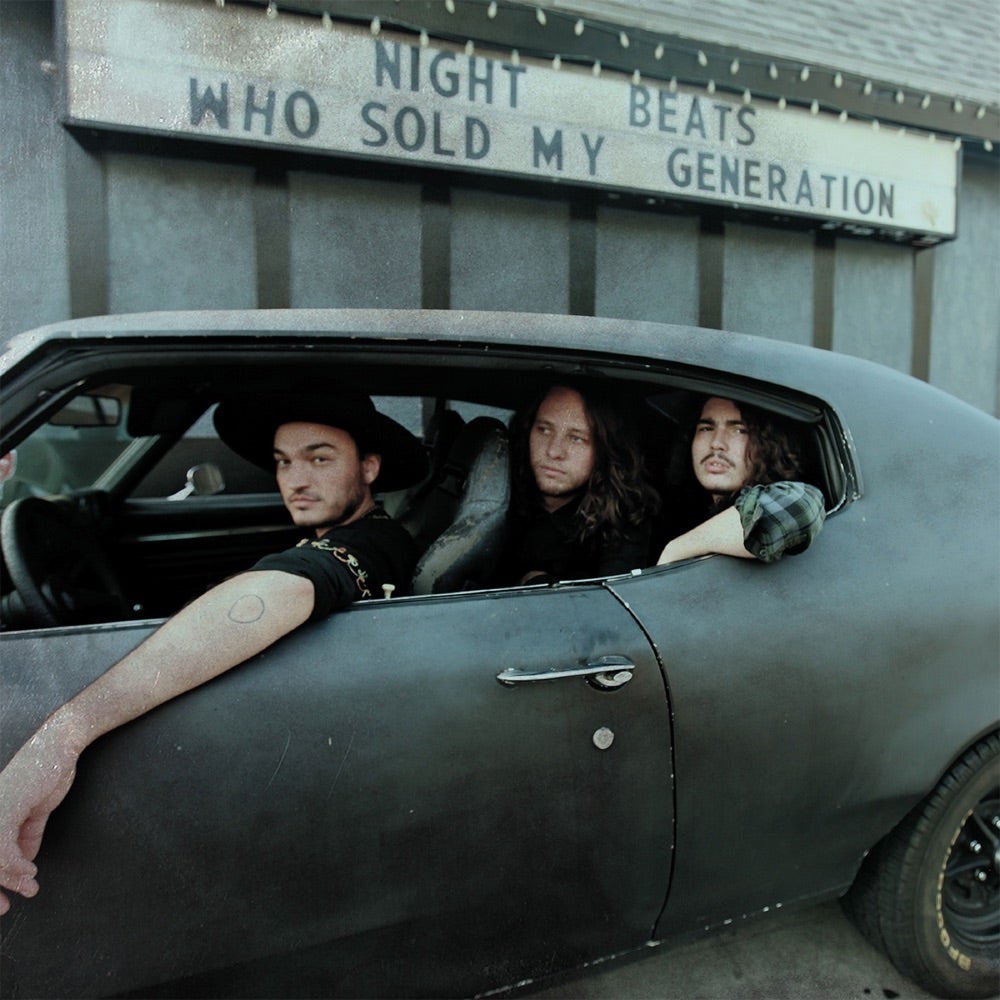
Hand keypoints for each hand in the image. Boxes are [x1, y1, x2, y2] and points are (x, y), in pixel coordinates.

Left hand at [0, 725, 80, 913]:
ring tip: (29, 887)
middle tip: (4, 908)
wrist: (60, 748)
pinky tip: (29, 871)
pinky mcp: (3, 810)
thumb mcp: (35, 812)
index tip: (2, 903)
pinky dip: (16, 865)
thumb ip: (26, 837)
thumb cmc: (47, 774)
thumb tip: (24, 865)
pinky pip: (2, 849)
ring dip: (9, 879)